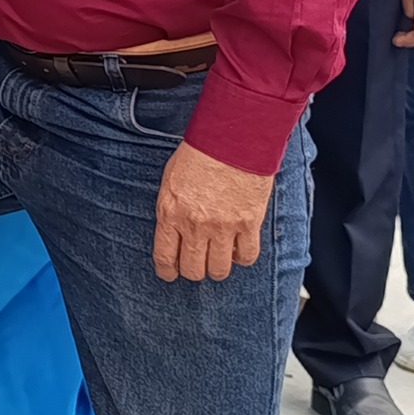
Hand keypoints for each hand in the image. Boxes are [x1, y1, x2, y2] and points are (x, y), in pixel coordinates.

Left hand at [152, 141, 273, 282]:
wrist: (231, 139)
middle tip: (197, 265)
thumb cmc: (199, 153)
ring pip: (219, 269)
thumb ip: (171, 209)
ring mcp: (223, 227)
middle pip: (193, 269)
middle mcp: (195, 225)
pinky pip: (247, 257)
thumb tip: (173, 229)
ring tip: (219, 258)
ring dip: (218, 268)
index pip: (165, 256)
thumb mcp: (171, 180)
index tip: (170, 274)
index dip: (168, 271)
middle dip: (193, 271)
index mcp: (170, 213)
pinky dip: (243, 258)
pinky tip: (239, 249)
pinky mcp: (248, 224)